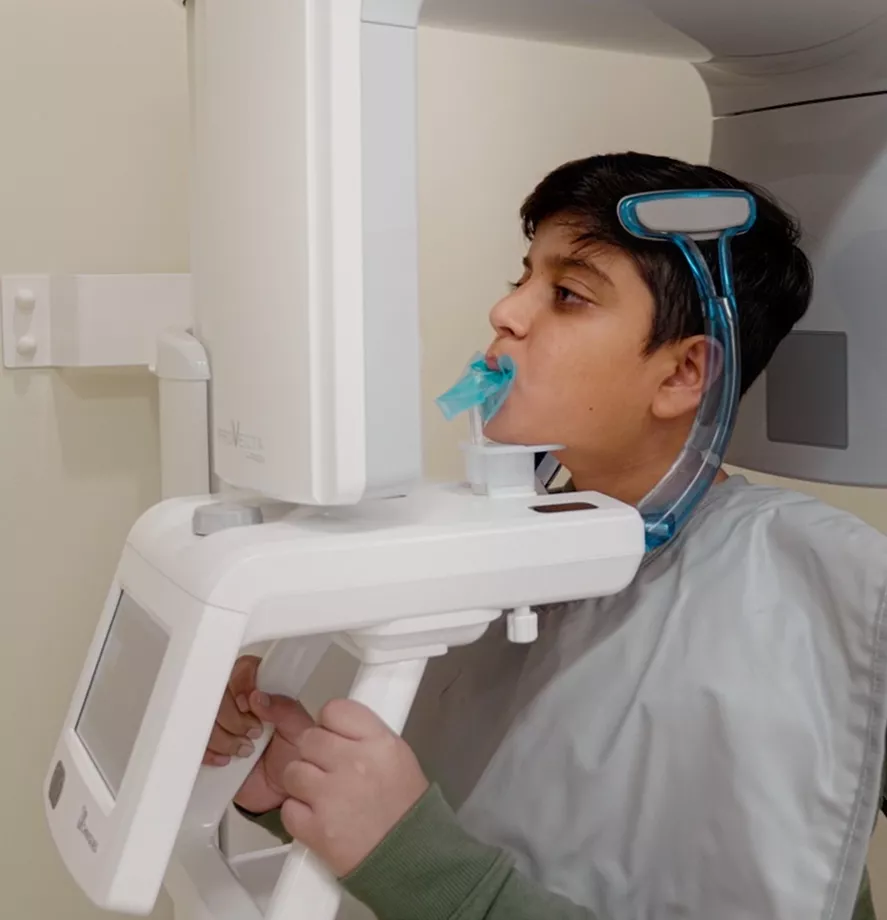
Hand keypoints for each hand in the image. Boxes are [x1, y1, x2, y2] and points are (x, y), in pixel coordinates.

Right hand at [203, 655, 314, 814]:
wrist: (283, 793)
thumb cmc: (295, 757)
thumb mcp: (300, 731)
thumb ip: (285, 710)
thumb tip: (258, 696)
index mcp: (263, 692)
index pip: (243, 669)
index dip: (241, 683)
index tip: (248, 703)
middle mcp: (239, 704)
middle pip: (218, 692)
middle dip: (233, 716)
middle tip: (253, 732)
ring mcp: (221, 725)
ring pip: (203, 717)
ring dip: (223, 736)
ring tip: (245, 750)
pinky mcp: (208, 748)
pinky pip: (194, 743)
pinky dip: (209, 752)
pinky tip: (226, 760)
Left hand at [280, 699, 429, 876]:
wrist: (410, 856)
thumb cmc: (405, 807)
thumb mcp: (397, 756)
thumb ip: (365, 735)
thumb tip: (334, 726)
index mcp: (377, 742)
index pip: (334, 710)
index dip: (330, 724)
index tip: (333, 736)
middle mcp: (353, 763)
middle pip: (309, 738)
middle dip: (314, 753)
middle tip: (327, 769)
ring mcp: (331, 796)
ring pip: (292, 771)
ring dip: (302, 782)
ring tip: (322, 794)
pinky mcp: (315, 828)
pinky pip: (288, 807)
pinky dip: (299, 813)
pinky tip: (318, 816)